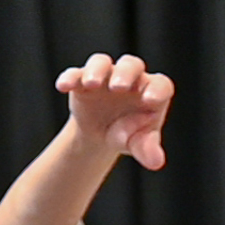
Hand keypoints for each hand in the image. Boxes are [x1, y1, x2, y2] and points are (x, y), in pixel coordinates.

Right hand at [57, 53, 174, 170]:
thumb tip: (156, 161)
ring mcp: (106, 77)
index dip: (157, 89)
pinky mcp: (83, 81)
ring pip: (102, 63)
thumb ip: (148, 150)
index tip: (150, 100)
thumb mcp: (139, 145)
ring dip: (97, 71)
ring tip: (91, 84)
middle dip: (125, 74)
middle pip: (131, 65)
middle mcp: (131, 78)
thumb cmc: (129, 134)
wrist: (102, 134)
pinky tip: (64, 86)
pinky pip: (75, 74)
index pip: (160, 85)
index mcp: (152, 91)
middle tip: (118, 87)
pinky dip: (70, 78)